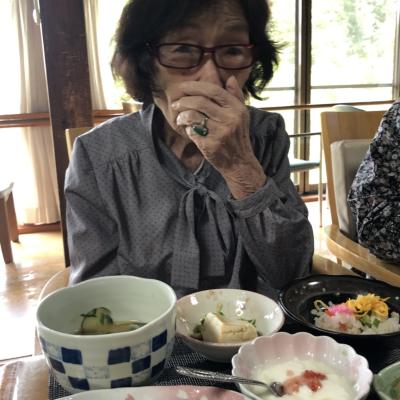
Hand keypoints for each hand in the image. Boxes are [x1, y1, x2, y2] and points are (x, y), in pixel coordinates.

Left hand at [173, 76, 265, 197]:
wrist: (239, 163)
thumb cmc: (238, 137)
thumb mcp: (242, 115)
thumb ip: (236, 96)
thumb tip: (229, 78)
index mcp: (236, 108)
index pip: (213, 90)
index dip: (195, 86)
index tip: (183, 87)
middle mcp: (230, 119)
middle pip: (200, 102)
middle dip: (183, 101)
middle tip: (176, 103)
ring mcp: (220, 132)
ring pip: (193, 116)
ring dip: (182, 115)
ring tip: (180, 118)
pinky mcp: (211, 145)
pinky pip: (192, 131)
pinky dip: (188, 129)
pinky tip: (189, 130)